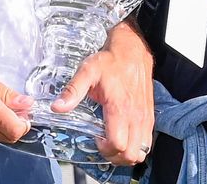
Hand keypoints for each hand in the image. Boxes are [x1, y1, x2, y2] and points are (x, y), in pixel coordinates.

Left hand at [50, 23, 153, 165]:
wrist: (132, 49)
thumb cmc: (110, 61)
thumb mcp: (87, 71)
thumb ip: (73, 91)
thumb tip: (57, 107)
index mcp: (120, 108)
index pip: (117, 144)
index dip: (104, 148)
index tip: (96, 137)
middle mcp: (136, 116)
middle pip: (130, 154)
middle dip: (114, 156)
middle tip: (103, 144)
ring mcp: (145, 117)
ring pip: (141, 152)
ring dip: (126, 154)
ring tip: (113, 142)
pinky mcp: (149, 116)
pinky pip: (147, 142)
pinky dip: (136, 146)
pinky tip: (124, 135)